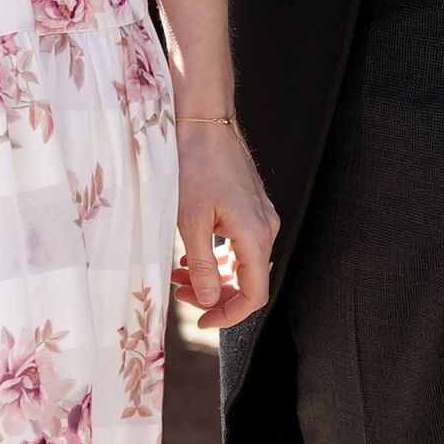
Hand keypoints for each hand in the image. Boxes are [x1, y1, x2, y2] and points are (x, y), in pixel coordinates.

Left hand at [170, 118, 278, 332]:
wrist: (203, 122)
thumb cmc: (194, 166)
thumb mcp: (189, 220)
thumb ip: (201, 264)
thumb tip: (209, 300)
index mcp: (255, 235)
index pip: (255, 294)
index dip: (229, 314)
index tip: (202, 322)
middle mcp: (265, 228)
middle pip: (249, 281)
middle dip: (215, 295)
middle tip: (180, 293)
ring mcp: (260, 217)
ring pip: (242, 264)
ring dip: (213, 276)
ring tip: (178, 276)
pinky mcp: (251, 207)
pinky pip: (240, 245)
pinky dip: (217, 257)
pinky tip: (191, 255)